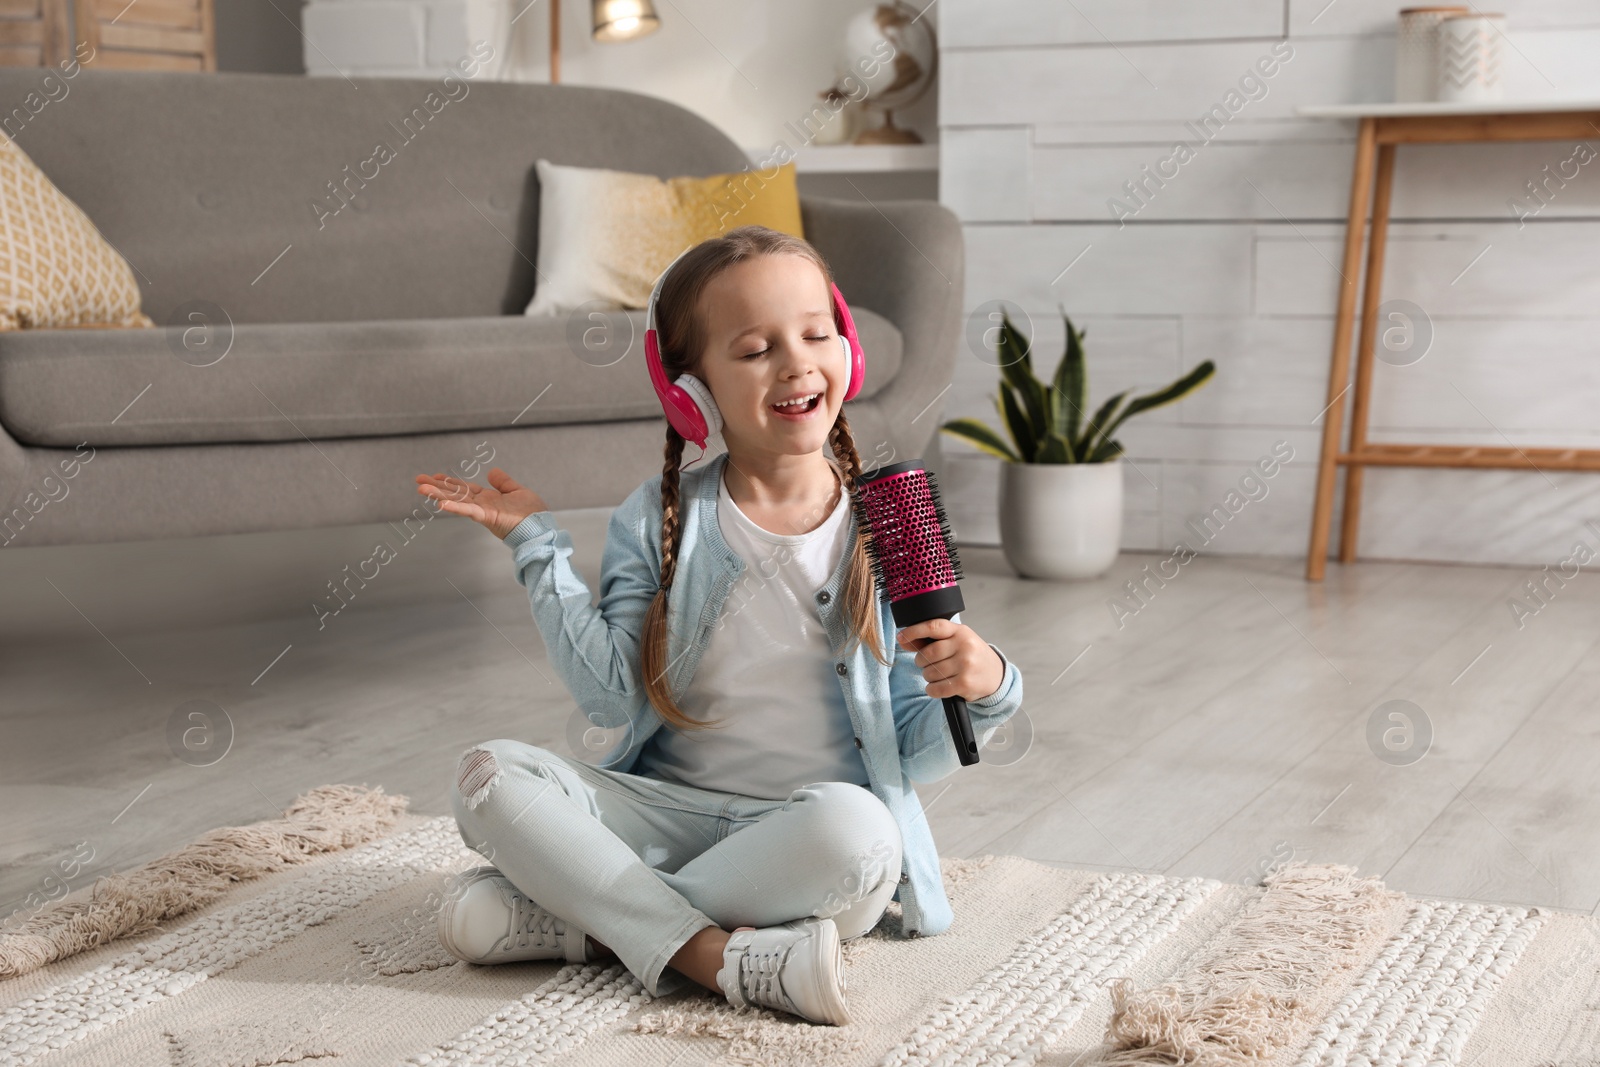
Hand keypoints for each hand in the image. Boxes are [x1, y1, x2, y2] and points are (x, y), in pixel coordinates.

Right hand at [414, 467, 547, 539]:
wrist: (540, 528)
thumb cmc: (532, 513)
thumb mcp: (518, 491)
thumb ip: (503, 482)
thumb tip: (491, 471)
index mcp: (488, 498)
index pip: (464, 488)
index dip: (450, 482)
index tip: (435, 476)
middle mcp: (482, 504)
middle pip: (455, 493)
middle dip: (437, 487)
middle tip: (418, 480)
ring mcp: (482, 511)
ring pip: (457, 501)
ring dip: (439, 495)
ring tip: (421, 488)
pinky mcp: (487, 517)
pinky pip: (469, 511)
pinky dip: (456, 507)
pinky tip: (441, 504)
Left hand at [896, 618, 1004, 702]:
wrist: (996, 675)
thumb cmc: (972, 656)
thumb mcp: (957, 641)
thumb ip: (932, 640)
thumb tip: (903, 640)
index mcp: (961, 631)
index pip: (934, 626)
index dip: (914, 631)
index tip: (902, 637)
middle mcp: (964, 646)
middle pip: (927, 654)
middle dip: (921, 662)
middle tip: (927, 664)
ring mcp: (966, 664)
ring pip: (930, 672)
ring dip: (928, 677)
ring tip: (939, 675)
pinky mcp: (965, 683)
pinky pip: (936, 688)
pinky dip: (932, 690)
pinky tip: (937, 687)